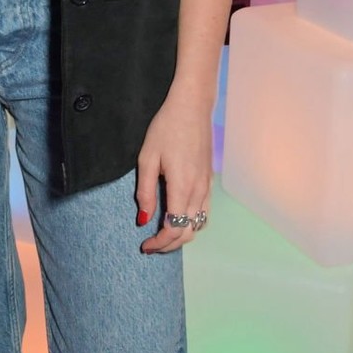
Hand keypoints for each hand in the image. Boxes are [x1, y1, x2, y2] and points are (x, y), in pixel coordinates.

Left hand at [135, 83, 213, 254]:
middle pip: (188, 232)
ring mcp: (206, 186)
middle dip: (169, 244)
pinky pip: (204, 212)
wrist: (192, 107)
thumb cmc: (166, 128)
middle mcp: (198, 191)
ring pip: (199, 225)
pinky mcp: (209, 180)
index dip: (159, 243)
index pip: (174, 229)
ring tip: (162, 235)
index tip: (145, 246)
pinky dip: (192, 223)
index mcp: (182, 187)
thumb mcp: (147, 158)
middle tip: (150, 245)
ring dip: (182, 235)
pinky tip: (178, 218)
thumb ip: (145, 192)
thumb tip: (143, 219)